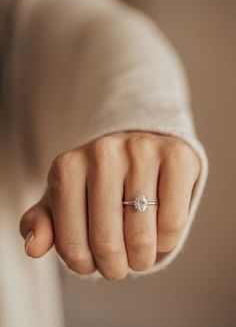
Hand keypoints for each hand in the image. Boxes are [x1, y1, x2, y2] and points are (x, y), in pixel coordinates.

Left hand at [20, 131, 199, 279]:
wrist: (137, 150)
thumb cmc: (98, 184)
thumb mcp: (64, 200)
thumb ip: (43, 223)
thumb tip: (33, 248)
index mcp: (67, 167)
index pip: (70, 243)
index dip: (83, 265)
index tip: (92, 263)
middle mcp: (102, 152)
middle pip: (106, 242)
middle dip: (114, 267)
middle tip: (118, 265)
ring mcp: (141, 151)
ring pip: (141, 236)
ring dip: (141, 258)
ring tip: (139, 253)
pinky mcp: (176, 156)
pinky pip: (172, 223)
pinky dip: (167, 241)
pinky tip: (159, 233)